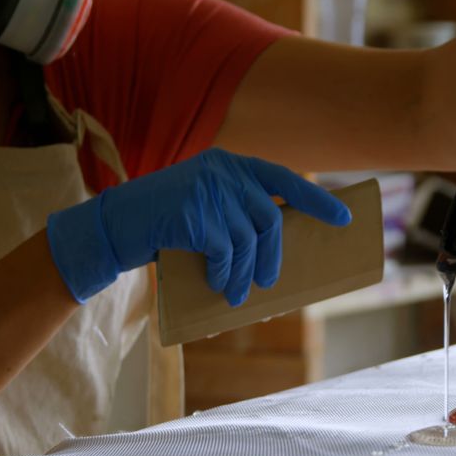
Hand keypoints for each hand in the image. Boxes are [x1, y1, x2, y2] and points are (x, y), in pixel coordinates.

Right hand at [46, 148, 351, 305]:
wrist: (112, 224)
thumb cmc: (161, 221)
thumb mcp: (201, 203)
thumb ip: (233, 210)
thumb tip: (273, 244)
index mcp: (227, 163)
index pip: (282, 177)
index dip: (316, 198)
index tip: (343, 218)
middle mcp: (221, 171)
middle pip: (269, 217)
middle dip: (272, 254)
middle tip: (270, 280)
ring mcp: (206, 190)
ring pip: (246, 240)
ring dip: (245, 272)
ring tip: (238, 293)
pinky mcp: (191, 214)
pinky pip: (223, 251)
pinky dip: (224, 272)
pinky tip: (218, 284)